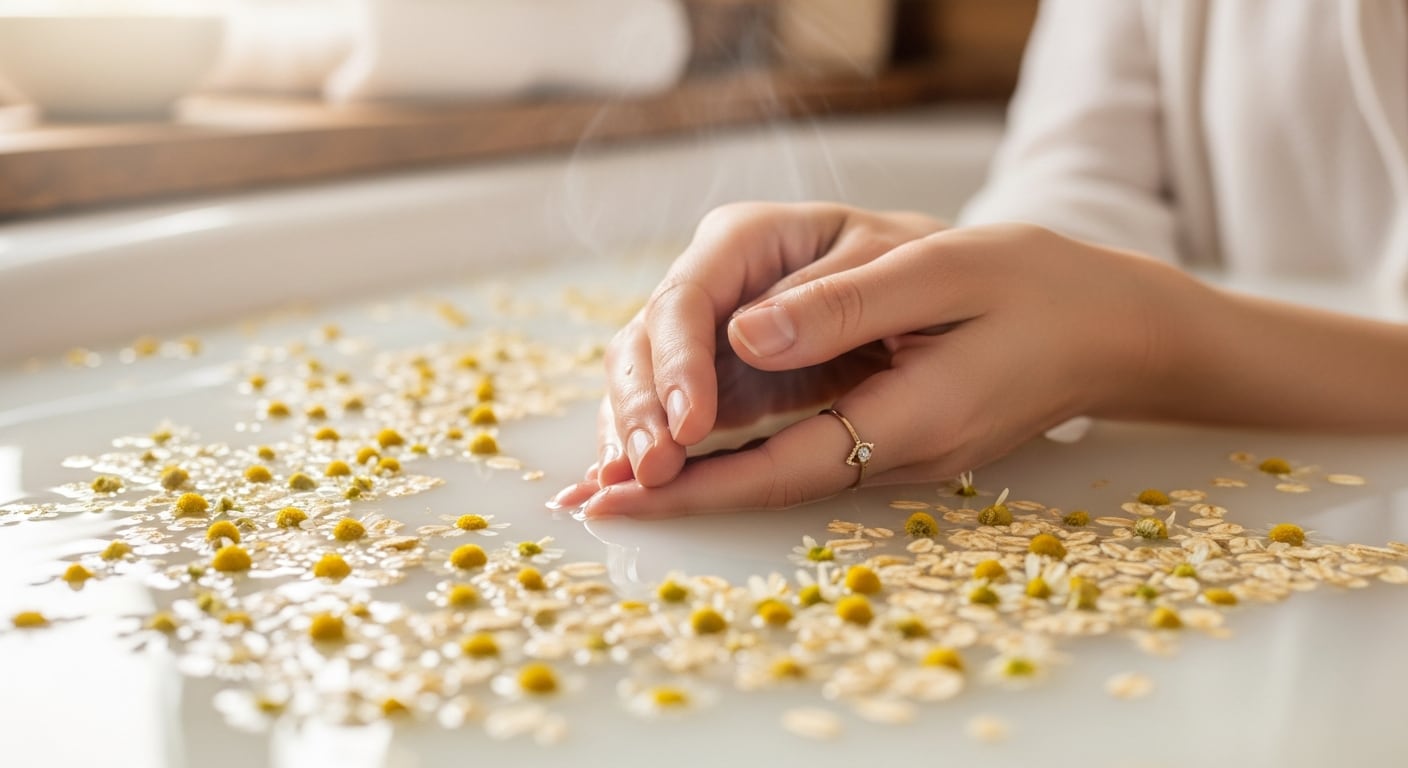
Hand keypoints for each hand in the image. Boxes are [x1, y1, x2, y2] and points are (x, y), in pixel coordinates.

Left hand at [551, 206, 1183, 517]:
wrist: (1114, 327)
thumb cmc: (1040, 289)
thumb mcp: (948, 271)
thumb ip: (846, 304)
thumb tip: (744, 330)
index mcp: (908, 417)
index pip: (776, 465)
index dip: (691, 485)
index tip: (616, 496)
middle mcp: (898, 451)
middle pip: (767, 483)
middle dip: (677, 495)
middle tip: (588, 501)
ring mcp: (900, 451)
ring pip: (780, 472)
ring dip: (702, 480)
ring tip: (620, 480)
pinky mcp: (900, 435)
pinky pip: (806, 452)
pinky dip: (744, 457)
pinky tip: (702, 451)